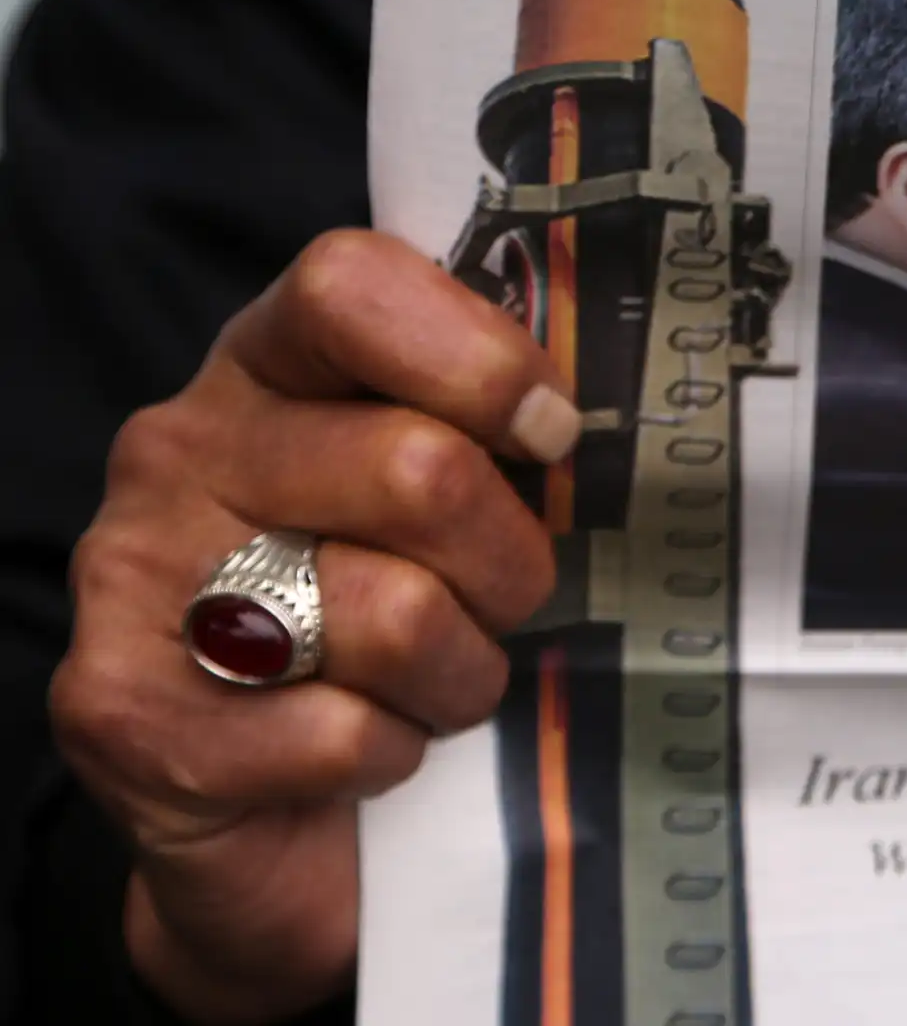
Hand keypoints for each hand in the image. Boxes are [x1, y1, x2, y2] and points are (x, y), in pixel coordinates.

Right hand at [50, 230, 573, 1024]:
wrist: (262, 814)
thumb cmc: (382, 605)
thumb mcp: (434, 481)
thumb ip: (489, 420)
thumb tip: (582, 416)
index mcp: (263, 360)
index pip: (353, 288)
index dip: (479, 357)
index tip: (551, 433)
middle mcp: (178, 448)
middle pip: (418, 469)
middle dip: (509, 561)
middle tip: (509, 600)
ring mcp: (135, 577)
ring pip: (395, 614)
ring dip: (461, 670)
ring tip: (443, 680)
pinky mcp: (127, 715)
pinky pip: (341, 732)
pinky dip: (392, 752)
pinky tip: (366, 748)